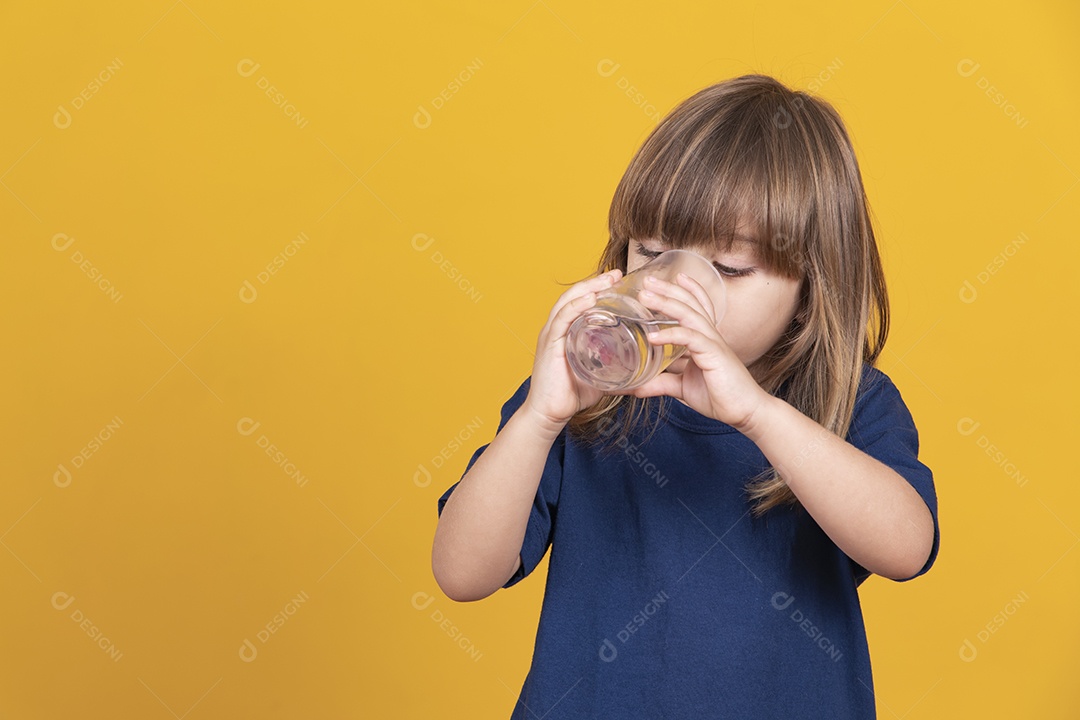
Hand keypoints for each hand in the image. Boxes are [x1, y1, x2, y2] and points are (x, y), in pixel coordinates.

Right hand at [521, 268, 623, 432]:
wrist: (549, 414)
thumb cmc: (571, 394)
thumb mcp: (599, 375)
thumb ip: (615, 367)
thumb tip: (641, 368)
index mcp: (566, 331)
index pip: (581, 301)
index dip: (598, 288)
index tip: (619, 280)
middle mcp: (557, 327)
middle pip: (575, 295)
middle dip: (597, 282)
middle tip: (618, 274)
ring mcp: (551, 334)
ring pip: (569, 301)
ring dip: (590, 288)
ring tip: (609, 280)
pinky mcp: (549, 344)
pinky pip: (563, 318)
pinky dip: (576, 306)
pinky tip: (591, 298)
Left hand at [616, 272, 769, 431]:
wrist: (745, 411)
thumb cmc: (719, 396)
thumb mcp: (683, 388)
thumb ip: (661, 383)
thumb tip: (636, 387)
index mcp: (705, 339)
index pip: (695, 307)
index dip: (682, 291)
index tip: (663, 282)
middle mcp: (710, 336)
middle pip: (689, 304)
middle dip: (667, 290)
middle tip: (646, 280)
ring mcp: (713, 343)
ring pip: (689, 314)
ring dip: (665, 303)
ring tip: (645, 296)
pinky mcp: (714, 354)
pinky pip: (690, 339)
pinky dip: (670, 335)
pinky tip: (652, 336)